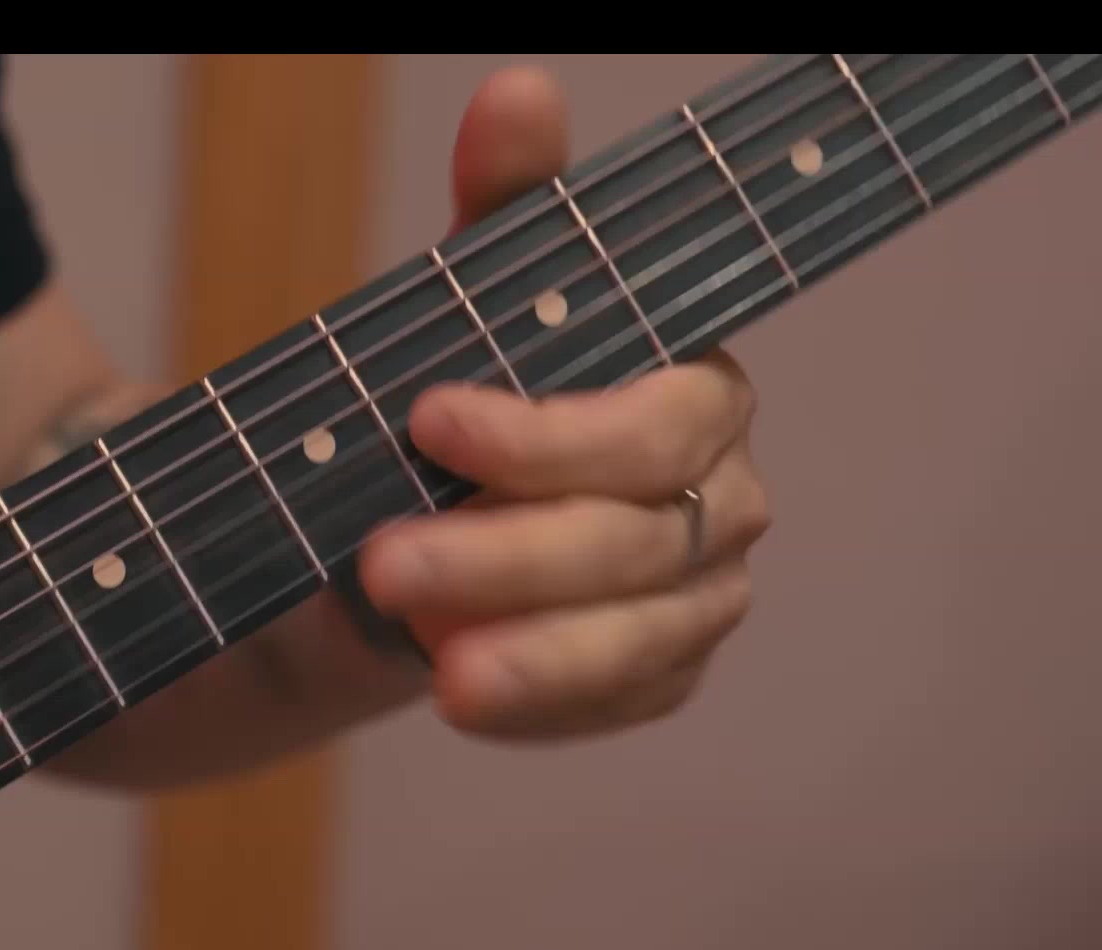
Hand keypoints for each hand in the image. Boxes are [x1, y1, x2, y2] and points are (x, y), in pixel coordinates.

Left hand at [355, 66, 770, 738]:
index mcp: (692, 390)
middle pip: (639, 539)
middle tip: (384, 566)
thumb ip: (507, 210)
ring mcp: (696, 597)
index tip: (430, 423)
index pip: (655, 423)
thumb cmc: (457, 403)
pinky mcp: (660, 675)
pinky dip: (546, 706)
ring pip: (640, 639)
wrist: (421, 529)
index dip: (550, 433)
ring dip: (538, 658)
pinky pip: (619, 704)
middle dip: (510, 557)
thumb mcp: (467, 300)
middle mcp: (717, 495)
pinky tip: (469, 696)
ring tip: (440, 673)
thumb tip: (520, 91)